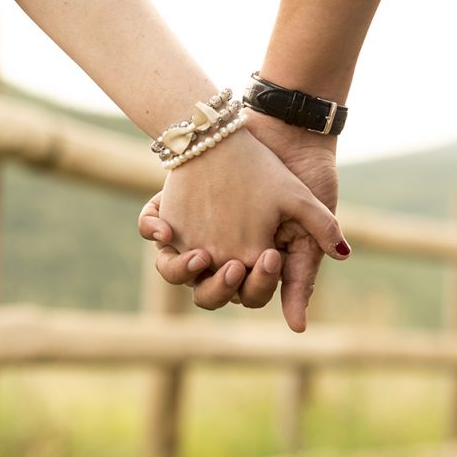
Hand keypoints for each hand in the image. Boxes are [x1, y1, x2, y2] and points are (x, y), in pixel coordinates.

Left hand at [140, 118, 347, 330]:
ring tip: (199, 255)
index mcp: (253, 264)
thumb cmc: (299, 175)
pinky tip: (163, 227)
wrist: (278, 125)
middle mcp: (220, 254)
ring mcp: (193, 234)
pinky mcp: (172, 207)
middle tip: (232, 266)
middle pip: (208, 293)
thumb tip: (298, 330)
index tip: (268, 256)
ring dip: (182, 269)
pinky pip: (150, 228)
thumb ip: (304, 273)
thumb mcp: (306, 219)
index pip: (248, 293)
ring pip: (174, 270)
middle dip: (218, 286)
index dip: (257, 284)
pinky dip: (151, 229)